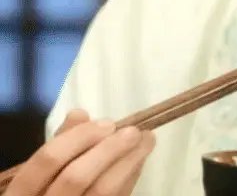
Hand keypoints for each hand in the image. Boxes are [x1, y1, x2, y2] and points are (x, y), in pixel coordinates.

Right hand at [6, 109, 155, 195]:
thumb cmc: (49, 184)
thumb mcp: (47, 166)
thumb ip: (61, 140)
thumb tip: (79, 114)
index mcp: (23, 190)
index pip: (49, 159)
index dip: (80, 137)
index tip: (108, 123)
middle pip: (76, 177)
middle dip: (109, 149)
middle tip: (133, 131)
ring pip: (101, 192)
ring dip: (130, 161)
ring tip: (147, 140)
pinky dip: (130, 177)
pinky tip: (139, 160)